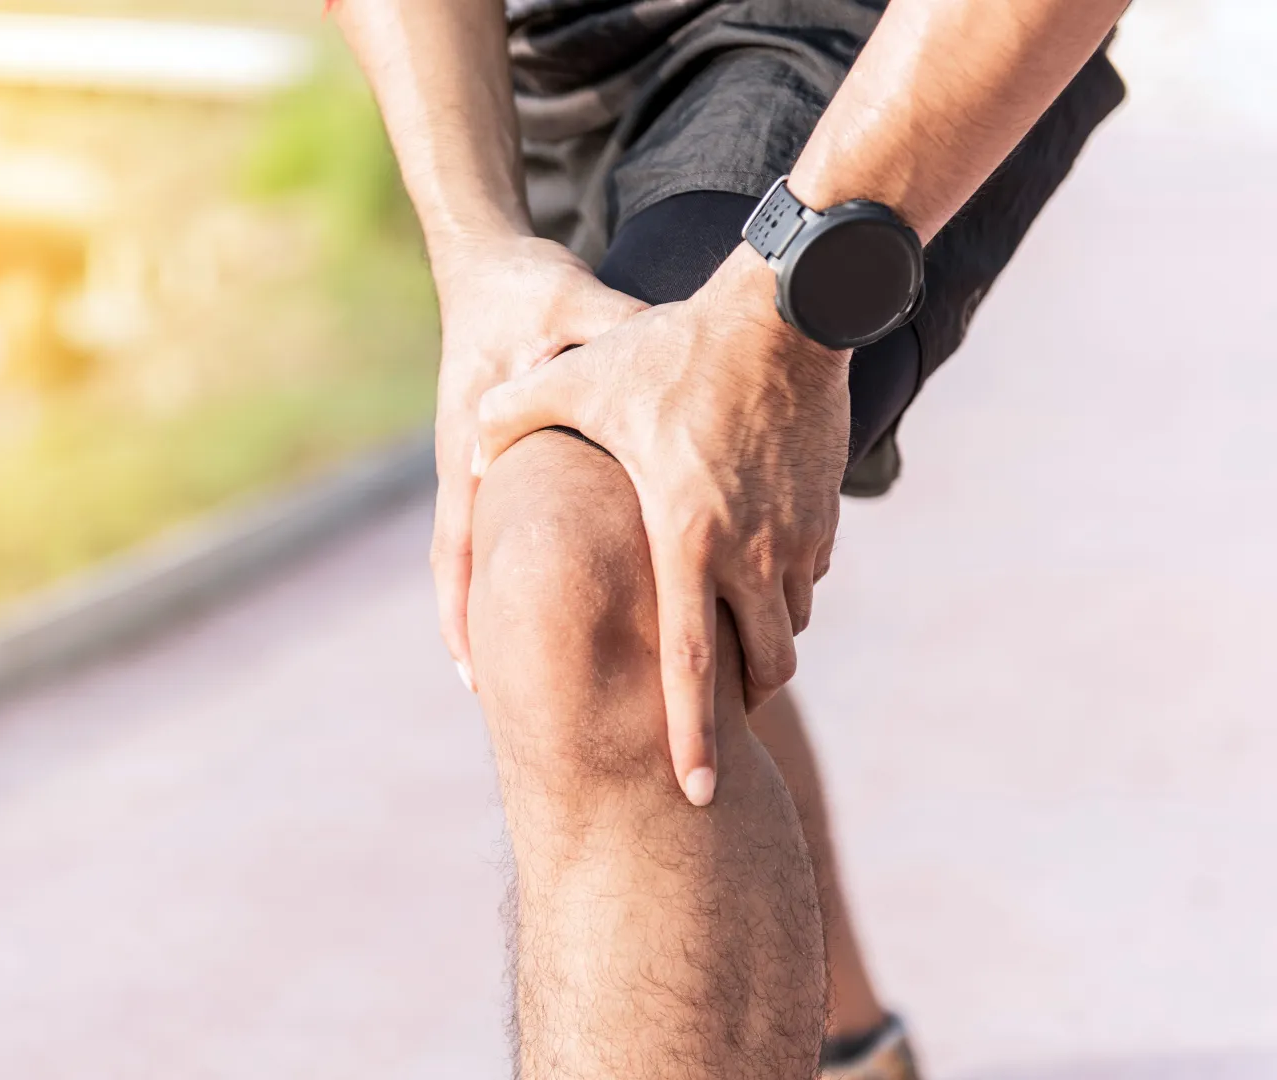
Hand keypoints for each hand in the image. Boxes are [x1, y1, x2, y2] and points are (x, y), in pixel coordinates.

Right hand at [428, 231, 647, 688]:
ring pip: (491, 558)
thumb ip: (614, 340)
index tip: (477, 676)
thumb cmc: (527, 292)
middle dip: (484, 635)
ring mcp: (488, 470)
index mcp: (475, 448)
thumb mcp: (574, 311)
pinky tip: (578, 605)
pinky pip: (517, 530)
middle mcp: (475, 471)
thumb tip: (655, 358)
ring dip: (506, 611)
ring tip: (542, 677)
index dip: (464, 614)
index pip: (458, 547)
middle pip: (469, 572)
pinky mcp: (510, 464)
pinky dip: (531, 573)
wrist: (491, 265)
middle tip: (509, 704)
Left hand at [471, 245, 848, 805]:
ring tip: (725, 641)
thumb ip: (511, 417)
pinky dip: (781, 592)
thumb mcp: (578, 379)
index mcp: (687, 539)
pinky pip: (806, 578)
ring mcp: (799, 536)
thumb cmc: (674, 350)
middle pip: (759, 666)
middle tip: (712, 715)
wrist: (787, 311)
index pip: (691, 664)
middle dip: (736, 701)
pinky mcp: (827, 515)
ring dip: (761, 644)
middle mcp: (751, 551)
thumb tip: (461, 446)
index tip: (697, 791)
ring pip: (788, 625)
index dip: (690, 736)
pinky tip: (750, 567)